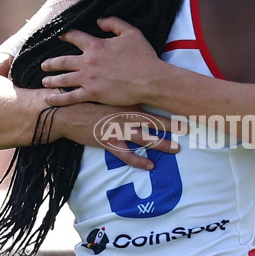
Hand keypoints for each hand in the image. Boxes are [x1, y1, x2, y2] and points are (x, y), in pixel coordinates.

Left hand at [41, 16, 161, 105]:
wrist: (149, 79)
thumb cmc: (143, 57)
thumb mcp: (131, 32)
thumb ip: (114, 23)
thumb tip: (100, 20)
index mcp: (96, 45)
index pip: (75, 37)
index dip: (65, 35)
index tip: (59, 36)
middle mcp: (88, 61)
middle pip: (63, 61)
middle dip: (51, 63)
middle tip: (44, 65)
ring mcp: (88, 79)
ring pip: (63, 79)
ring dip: (51, 80)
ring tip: (45, 81)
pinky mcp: (92, 94)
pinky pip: (70, 97)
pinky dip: (58, 98)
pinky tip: (49, 98)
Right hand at [51, 101, 178, 170]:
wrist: (66, 111)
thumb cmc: (87, 100)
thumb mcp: (108, 92)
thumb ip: (125, 93)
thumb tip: (140, 89)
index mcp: (126, 101)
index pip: (152, 102)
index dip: (169, 105)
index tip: (185, 106)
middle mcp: (125, 115)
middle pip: (154, 121)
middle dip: (173, 125)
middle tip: (189, 128)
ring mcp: (117, 129)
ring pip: (144, 138)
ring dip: (162, 144)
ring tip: (176, 149)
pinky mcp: (108, 142)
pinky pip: (126, 155)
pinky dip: (139, 161)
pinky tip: (150, 166)